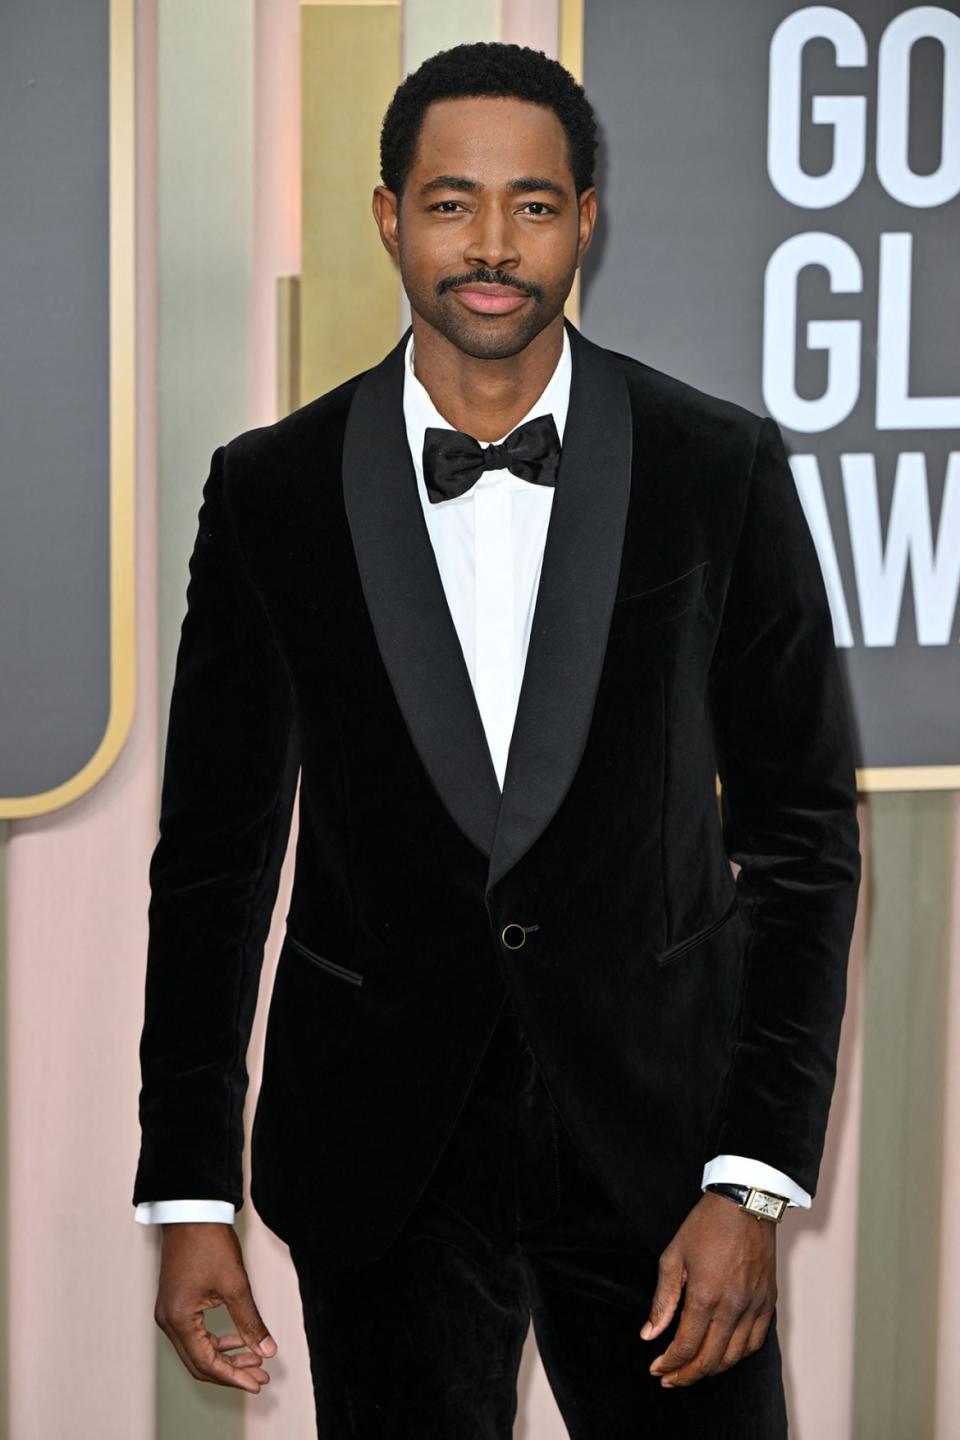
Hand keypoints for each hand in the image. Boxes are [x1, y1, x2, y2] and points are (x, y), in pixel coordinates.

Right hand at [154, 1222, 277, 1392]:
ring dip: (224, 1356)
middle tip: (259, 1377)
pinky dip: (215, 1341)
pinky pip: (193, 1334)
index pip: (206, 1363)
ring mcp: (169, 1312)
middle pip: (198, 1362)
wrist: (191, 1210)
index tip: (257, 1383)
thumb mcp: (235, 1284)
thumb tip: (266, 1350)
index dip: (234, 1376)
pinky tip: (235, 1340)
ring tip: (253, 1360)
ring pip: (196, 1349)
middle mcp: (168, 1321)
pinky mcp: (175, 1303)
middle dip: (230, 1371)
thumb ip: (250, 1322)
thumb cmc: (209, 1241)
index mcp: (179, 1320)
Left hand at [640, 1191, 776, 1387]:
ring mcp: (754, 1306)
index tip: (656, 1368)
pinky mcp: (768, 1302)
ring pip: (734, 1356)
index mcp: (706, 1296)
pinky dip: (738, 1355)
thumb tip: (649, 1334)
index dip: (669, 1363)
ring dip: (712, 1369)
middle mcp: (733, 1307)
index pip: (686, 1345)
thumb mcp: (673, 1256)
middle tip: (670, 1379)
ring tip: (693, 1370)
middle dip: (686, 1375)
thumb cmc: (706, 1226)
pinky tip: (724, 1355)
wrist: (744, 1203)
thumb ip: (662, 1300)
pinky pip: (755, 1342)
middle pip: (710, 1359)